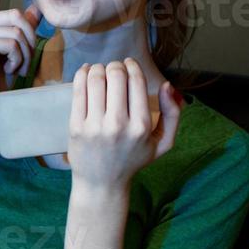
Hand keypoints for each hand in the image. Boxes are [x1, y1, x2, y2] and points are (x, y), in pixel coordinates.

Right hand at [0, 0, 42, 116]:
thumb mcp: (13, 48)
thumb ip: (21, 26)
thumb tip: (37, 6)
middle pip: (15, 14)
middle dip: (30, 37)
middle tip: (28, 59)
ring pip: (15, 30)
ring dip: (25, 52)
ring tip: (18, 68)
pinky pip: (11, 43)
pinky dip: (18, 59)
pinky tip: (10, 70)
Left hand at [67, 58, 183, 190]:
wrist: (102, 184)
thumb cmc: (132, 160)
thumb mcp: (162, 142)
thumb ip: (172, 114)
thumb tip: (167, 85)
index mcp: (142, 126)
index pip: (136, 81)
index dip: (132, 66)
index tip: (128, 64)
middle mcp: (118, 125)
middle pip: (116, 76)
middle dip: (115, 65)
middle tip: (114, 69)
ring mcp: (95, 126)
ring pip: (96, 79)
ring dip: (98, 68)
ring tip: (100, 71)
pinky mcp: (76, 127)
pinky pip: (78, 91)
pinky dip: (82, 74)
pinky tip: (86, 72)